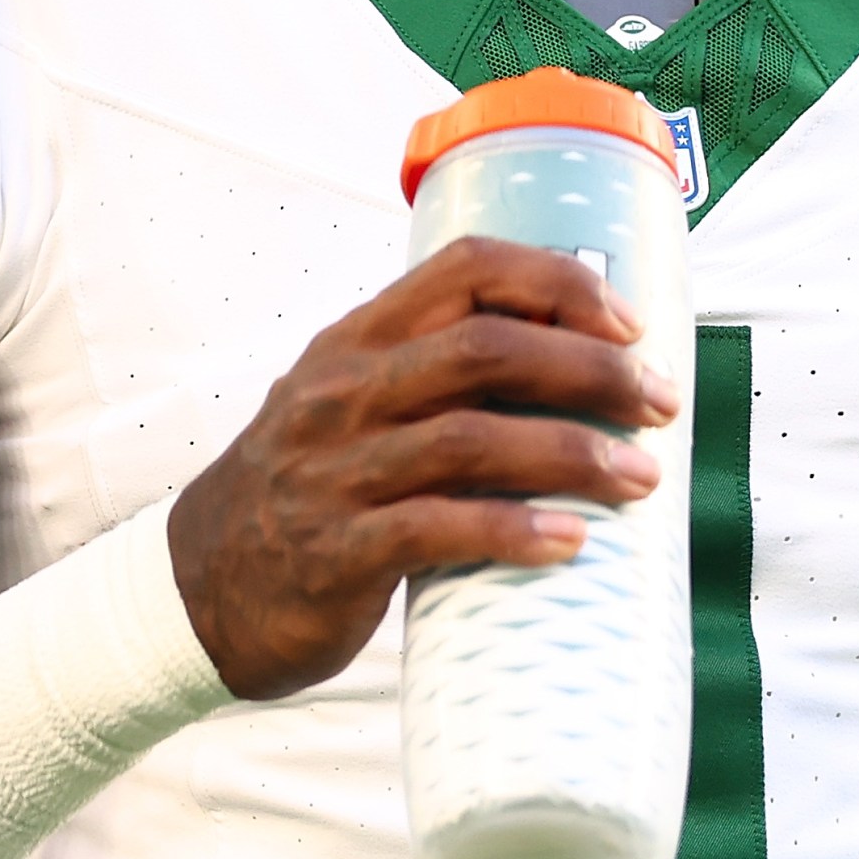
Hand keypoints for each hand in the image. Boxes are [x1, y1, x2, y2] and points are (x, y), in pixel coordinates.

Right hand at [167, 237, 679, 699]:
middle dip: (590, 369)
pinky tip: (571, 540)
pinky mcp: (336, 550)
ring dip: (572, 453)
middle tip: (658, 404)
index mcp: (357, 338)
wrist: (200, 589)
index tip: (628, 323)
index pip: (466, 268)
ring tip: (641, 476)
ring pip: (471, 438)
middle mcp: (344, 390)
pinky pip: (437, 529)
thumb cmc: (306, 488)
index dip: (557, 282)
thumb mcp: (351, 403)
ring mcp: (335, 469)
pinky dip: (514, 530)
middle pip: (485, 349)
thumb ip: (434, 375)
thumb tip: (578, 365)